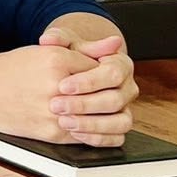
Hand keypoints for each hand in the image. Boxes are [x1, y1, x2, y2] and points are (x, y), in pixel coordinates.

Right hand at [0, 44, 116, 145]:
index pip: (103, 68)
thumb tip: (115, 44)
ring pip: (102, 118)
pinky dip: (95, 132)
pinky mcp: (51, 133)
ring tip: (102, 110)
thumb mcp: (45, 50)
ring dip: (106, 115)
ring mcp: (55, 112)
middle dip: (110, 95)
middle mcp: (57, 86)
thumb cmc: (7, 71)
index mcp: (57, 60)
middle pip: (107, 94)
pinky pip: (87, 136)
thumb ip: (84, 49)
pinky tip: (91, 124)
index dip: (105, 74)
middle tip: (108, 94)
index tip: (102, 76)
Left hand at [37, 28, 137, 143]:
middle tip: (56, 105)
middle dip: (84, 105)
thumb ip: (59, 38)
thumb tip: (49, 38)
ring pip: (120, 122)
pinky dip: (98, 139)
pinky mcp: (118, 126)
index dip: (88, 81)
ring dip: (92, 125)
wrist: (73, 73)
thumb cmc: (70, 56)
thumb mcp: (66, 44)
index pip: (112, 73)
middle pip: (115, 100)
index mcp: (121, 65)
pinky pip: (117, 138)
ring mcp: (125, 108)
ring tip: (64, 122)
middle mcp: (127, 88)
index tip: (63, 85)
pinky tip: (76, 135)